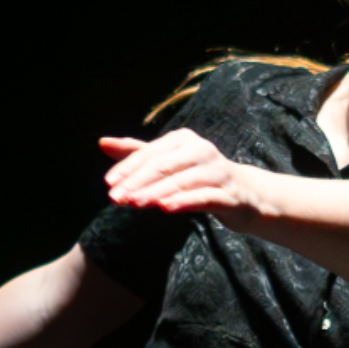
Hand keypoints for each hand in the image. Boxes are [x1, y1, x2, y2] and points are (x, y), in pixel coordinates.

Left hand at [100, 129, 261, 228]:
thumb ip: (137, 152)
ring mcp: (217, 172)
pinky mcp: (229, 194)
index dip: (128, 167)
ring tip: (133, 203)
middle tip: (115, 197)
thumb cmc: (200, 176)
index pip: (151, 152)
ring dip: (155, 193)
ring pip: (181, 181)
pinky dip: (184, 201)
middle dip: (137, 182)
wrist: (246, 194)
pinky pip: (204, 197)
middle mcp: (202, 150)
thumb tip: (102, 142)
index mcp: (184, 140)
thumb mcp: (169, 161)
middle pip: (163, 165)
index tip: (108, 183)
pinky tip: (165, 208)